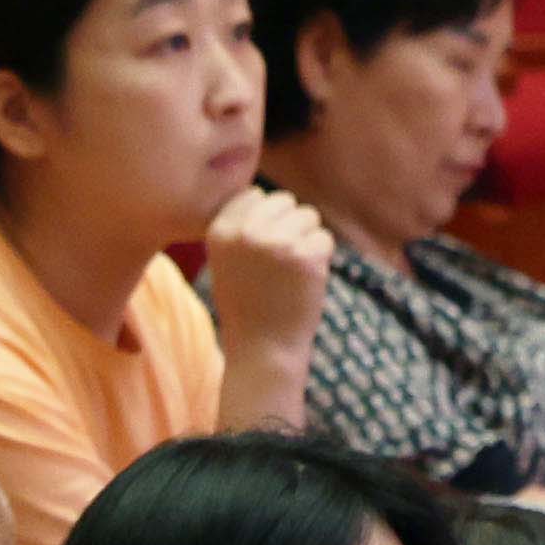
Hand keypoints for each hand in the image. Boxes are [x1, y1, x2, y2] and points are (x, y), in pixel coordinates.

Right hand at [197, 185, 334, 377]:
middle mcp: (245, 233)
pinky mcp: (306, 257)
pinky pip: (324, 239)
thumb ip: (239, 225)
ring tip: (290, 274)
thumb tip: (266, 194)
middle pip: (284, 201)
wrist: (262, 350)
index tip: (260, 253)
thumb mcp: (226, 260)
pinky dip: (321, 259)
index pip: (255, 195)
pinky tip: (304, 282)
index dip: (264, 221)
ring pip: (308, 216)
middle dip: (288, 227)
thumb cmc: (247, 304)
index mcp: (220, 230)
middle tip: (278, 266)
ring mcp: (277, 243)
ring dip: (306, 241)